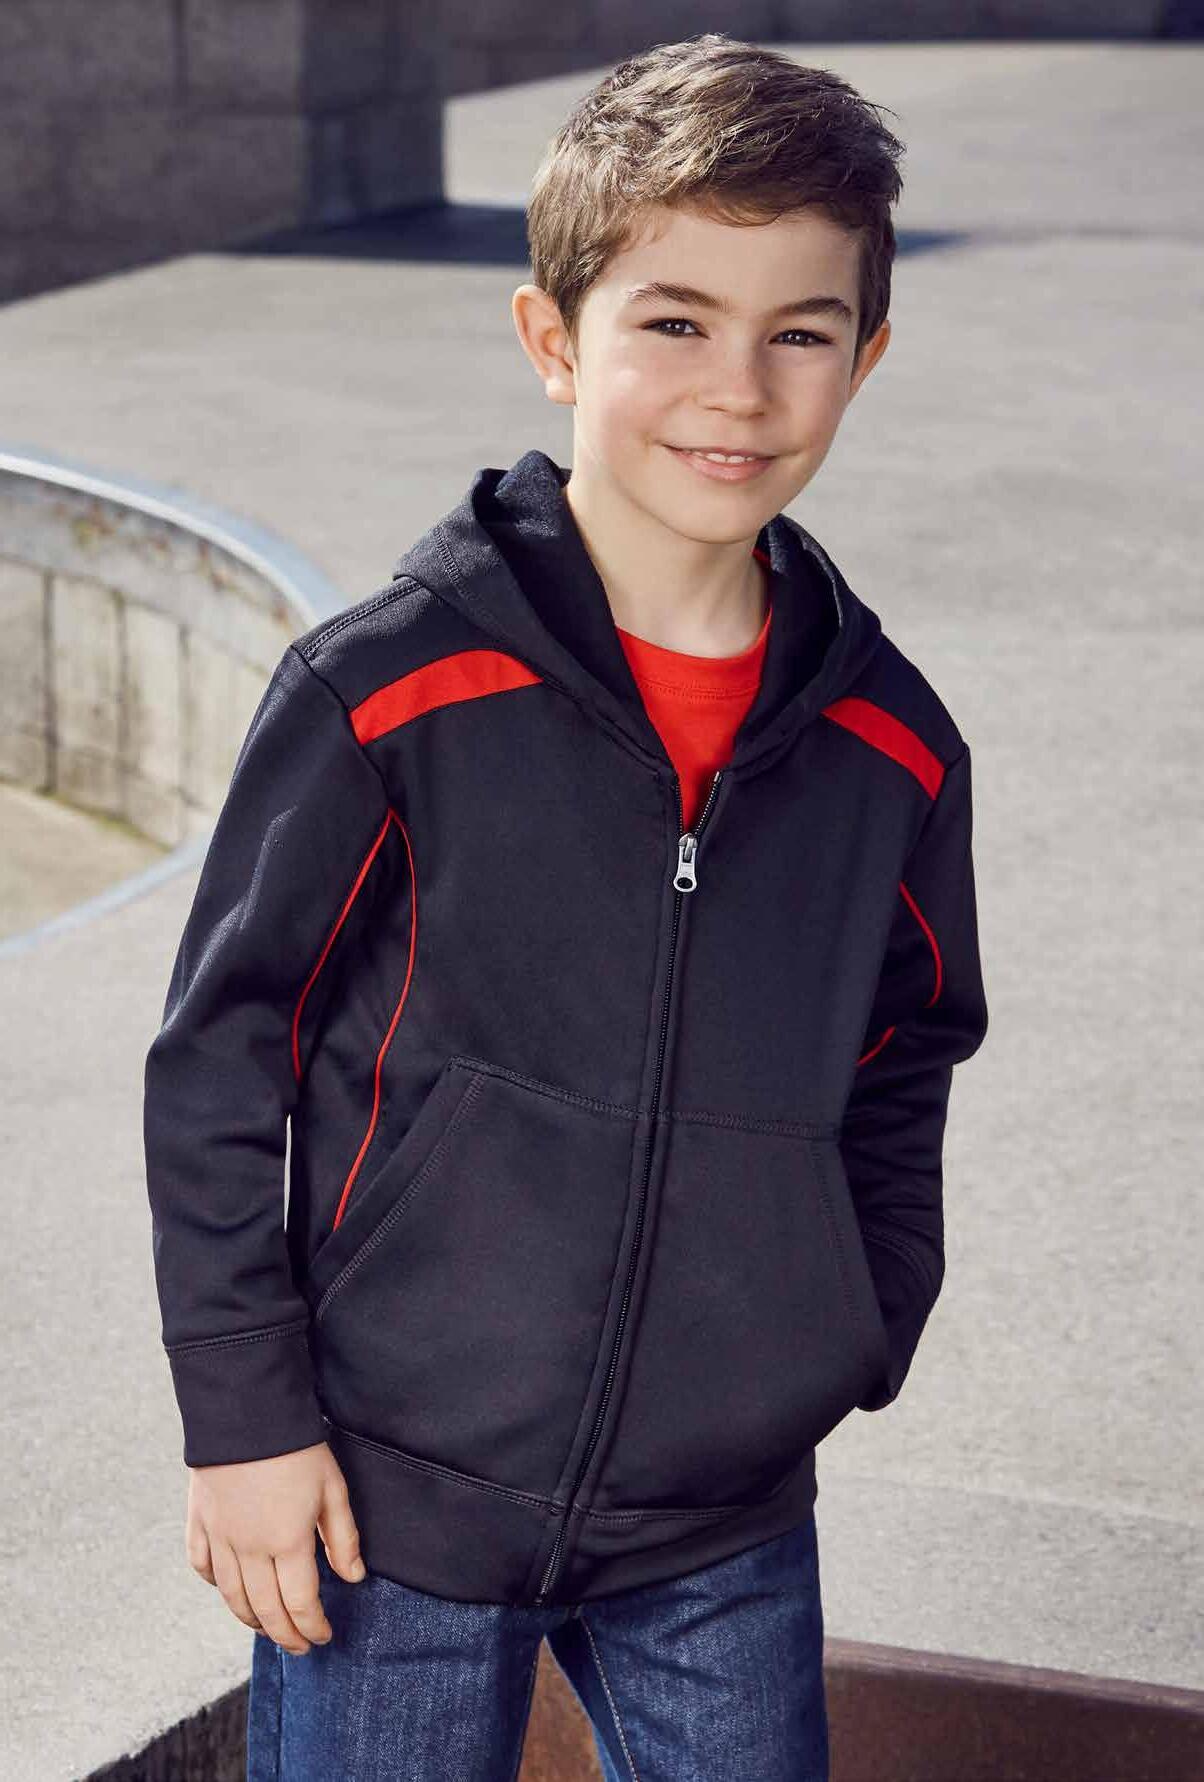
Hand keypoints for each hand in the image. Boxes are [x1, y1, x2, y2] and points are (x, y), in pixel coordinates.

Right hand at [184, 1441, 366, 1653]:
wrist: (246, 1410)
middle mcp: (249, 1548)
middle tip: (299, 1646)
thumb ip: (343, 1537)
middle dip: (285, 1635)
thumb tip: (353, 1577)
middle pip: (264, 1610)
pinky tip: (228, 1589)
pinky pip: (201, 1565)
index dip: (312, 1626)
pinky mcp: (199, 1520)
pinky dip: (215, 1585)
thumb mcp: (332, 1488)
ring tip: (268, 1628)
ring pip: (231, 1596)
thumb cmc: (296, 1447)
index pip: (300, 1603)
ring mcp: (220, 1536)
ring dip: (251, 1620)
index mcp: (287, 1542)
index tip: (323, 1636)